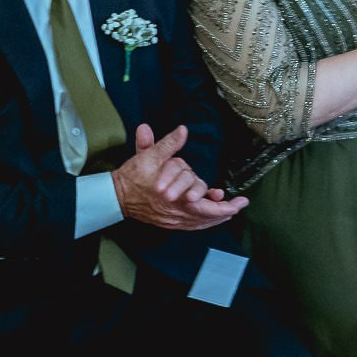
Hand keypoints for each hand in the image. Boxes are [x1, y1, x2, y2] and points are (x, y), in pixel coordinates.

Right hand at [111, 124, 245, 229]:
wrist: (116, 196)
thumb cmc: (133, 176)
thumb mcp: (149, 155)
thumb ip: (168, 144)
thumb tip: (182, 131)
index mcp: (173, 196)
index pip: (204, 204)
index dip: (222, 204)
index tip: (238, 200)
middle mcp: (175, 211)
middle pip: (206, 216)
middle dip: (226, 211)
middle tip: (240, 205)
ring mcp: (172, 219)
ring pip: (200, 223)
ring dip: (217, 217)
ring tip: (231, 210)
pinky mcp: (169, 222)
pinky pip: (191, 225)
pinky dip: (204, 222)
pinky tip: (212, 218)